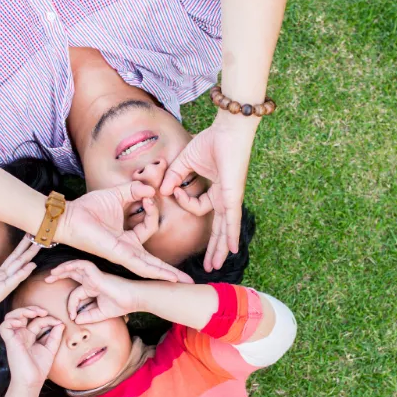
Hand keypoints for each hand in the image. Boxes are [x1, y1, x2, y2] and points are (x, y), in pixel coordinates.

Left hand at [0, 235, 39, 334]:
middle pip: (13, 260)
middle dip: (23, 248)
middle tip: (33, 236)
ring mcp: (1, 286)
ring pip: (17, 267)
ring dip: (28, 255)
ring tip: (39, 245)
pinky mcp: (0, 292)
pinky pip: (13, 280)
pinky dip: (22, 273)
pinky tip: (31, 266)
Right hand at [0, 307, 63, 391]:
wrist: (32, 381)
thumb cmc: (39, 368)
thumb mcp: (51, 349)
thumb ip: (55, 336)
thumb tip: (61, 323)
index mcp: (30, 336)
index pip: (37, 321)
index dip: (48, 318)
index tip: (59, 323)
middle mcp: (21, 335)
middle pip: (22, 315)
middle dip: (33, 309)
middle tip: (44, 312)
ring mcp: (15, 337)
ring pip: (11, 316)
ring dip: (22, 311)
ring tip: (34, 313)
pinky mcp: (9, 341)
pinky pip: (4, 326)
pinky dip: (11, 320)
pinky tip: (21, 322)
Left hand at [45, 259, 137, 323]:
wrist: (134, 299)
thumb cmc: (121, 305)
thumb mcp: (101, 314)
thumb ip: (88, 316)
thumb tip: (75, 320)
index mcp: (93, 288)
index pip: (76, 294)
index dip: (71, 306)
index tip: (72, 317)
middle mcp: (92, 279)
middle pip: (72, 274)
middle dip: (59, 275)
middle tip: (47, 279)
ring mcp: (94, 275)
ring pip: (74, 267)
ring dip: (62, 269)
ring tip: (51, 273)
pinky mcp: (97, 273)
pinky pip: (82, 265)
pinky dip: (71, 265)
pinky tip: (63, 269)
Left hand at [57, 182, 192, 283]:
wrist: (69, 216)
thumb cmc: (88, 208)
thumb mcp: (117, 195)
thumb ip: (134, 191)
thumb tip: (151, 189)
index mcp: (126, 236)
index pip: (150, 225)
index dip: (152, 209)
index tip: (147, 195)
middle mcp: (126, 248)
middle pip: (153, 261)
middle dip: (170, 270)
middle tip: (187, 280)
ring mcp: (123, 254)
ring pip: (150, 266)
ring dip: (167, 274)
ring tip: (184, 283)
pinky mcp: (118, 254)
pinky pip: (140, 264)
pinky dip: (156, 271)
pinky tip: (169, 277)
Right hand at [160, 112, 257, 271]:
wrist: (228, 130)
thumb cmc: (213, 140)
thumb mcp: (187, 161)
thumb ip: (175, 175)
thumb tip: (162, 190)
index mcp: (217, 190)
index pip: (198, 206)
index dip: (183, 201)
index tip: (172, 188)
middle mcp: (225, 198)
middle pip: (218, 229)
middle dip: (213, 248)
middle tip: (209, 266)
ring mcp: (231, 199)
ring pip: (225, 230)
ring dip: (220, 249)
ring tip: (215, 266)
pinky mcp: (234, 196)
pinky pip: (232, 220)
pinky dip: (232, 235)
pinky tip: (233, 250)